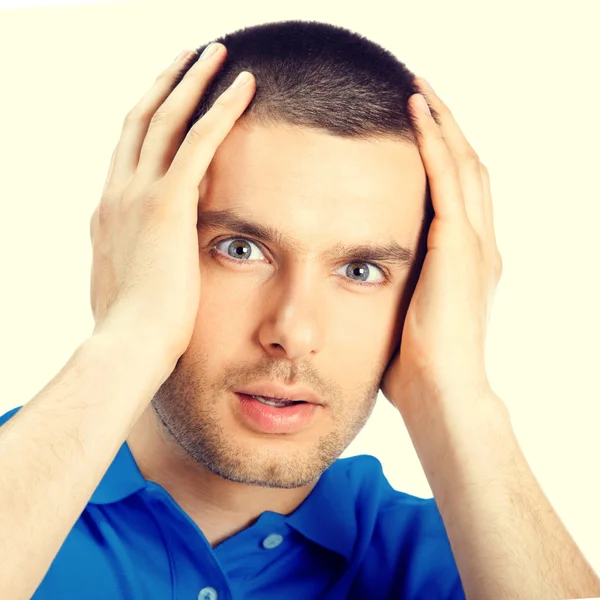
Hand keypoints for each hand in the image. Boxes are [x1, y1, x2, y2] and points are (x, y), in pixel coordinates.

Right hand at [89, 46, 254, 364]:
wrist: (129, 345)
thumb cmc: (136, 328)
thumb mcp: (128, 285)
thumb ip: (136, 261)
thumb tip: (148, 262)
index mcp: (109, 212)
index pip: (129, 151)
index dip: (149, 118)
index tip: (168, 100)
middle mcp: (117, 193)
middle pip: (141, 120)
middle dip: (165, 84)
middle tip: (189, 58)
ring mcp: (137, 195)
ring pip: (165, 118)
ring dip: (191, 80)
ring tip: (215, 53)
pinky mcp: (167, 205)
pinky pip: (198, 141)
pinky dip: (221, 109)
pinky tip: (243, 85)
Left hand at [380, 79, 501, 414]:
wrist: (442, 393)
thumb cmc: (418, 368)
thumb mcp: (409, 318)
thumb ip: (401, 292)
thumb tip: (366, 287)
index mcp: (467, 262)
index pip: (459, 194)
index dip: (442, 158)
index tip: (417, 132)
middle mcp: (479, 245)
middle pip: (467, 168)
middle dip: (446, 130)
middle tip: (421, 96)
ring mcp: (474, 243)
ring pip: (462, 163)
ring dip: (441, 123)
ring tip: (419, 90)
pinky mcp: (458, 245)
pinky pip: (446, 177)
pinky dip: (433, 141)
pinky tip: (416, 112)